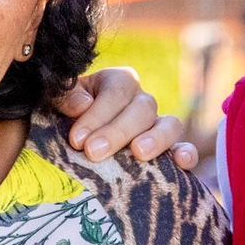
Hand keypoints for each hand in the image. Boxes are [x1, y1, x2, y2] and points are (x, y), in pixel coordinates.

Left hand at [58, 68, 197, 168]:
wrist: (74, 137)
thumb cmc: (66, 116)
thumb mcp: (59, 101)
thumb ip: (65, 97)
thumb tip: (82, 105)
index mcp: (118, 81)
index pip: (115, 92)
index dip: (97, 115)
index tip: (76, 139)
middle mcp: (141, 101)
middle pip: (141, 110)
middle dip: (117, 132)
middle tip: (93, 152)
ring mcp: (157, 125)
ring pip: (170, 125)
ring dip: (156, 139)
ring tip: (139, 154)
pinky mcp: (167, 150)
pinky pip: (183, 149)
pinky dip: (185, 154)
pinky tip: (181, 163)